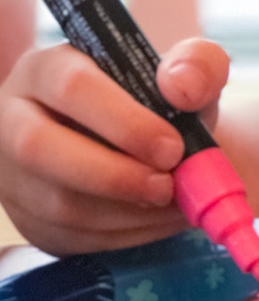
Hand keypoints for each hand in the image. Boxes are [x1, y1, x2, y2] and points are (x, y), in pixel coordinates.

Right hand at [0, 37, 228, 255]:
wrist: (154, 140)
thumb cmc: (164, 96)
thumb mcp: (190, 67)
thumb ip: (198, 63)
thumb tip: (181, 87)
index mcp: (50, 67)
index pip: (73, 87)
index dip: (123, 121)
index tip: (172, 147)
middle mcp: (16, 117)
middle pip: (42, 148)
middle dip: (113, 175)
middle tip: (167, 187)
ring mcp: (15, 173)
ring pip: (55, 202)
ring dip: (124, 213)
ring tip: (177, 204)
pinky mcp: (29, 218)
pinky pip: (68, 237)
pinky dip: (123, 234)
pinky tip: (162, 220)